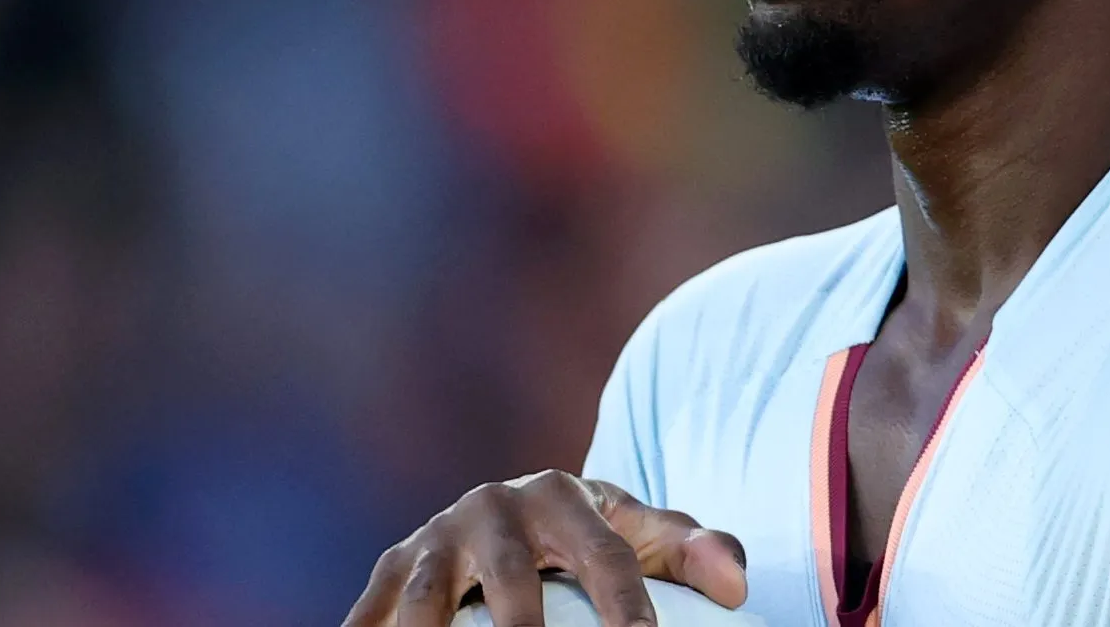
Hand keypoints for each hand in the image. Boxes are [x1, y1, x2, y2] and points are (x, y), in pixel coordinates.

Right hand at [342, 471, 748, 626]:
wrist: (512, 515)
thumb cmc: (588, 536)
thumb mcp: (639, 532)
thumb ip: (691, 550)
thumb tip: (737, 587)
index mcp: (561, 494)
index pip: (604, 554)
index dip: (626, 603)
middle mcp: (492, 509)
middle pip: (511, 576)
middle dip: (523, 625)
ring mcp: (436, 539)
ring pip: (430, 596)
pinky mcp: (392, 570)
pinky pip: (373, 611)